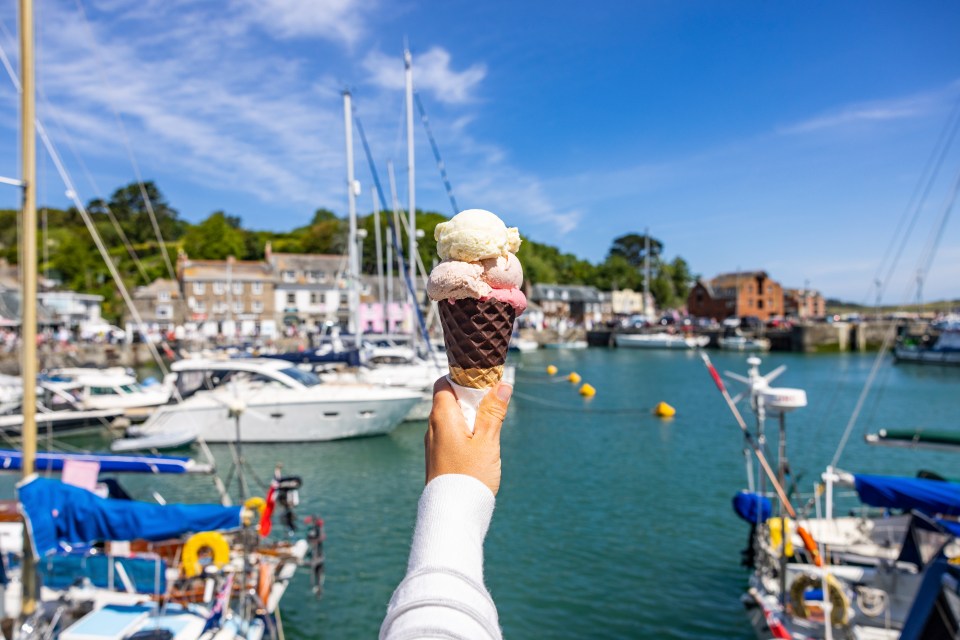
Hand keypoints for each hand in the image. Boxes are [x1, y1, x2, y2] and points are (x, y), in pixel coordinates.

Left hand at [425, 377, 512, 495]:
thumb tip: (501, 385)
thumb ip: (493, 411)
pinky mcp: (438, 459)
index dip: (461, 378)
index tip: (482, 380)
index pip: (444, 384)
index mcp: (442, 417)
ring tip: (490, 425)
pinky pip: (450, 436)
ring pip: (450, 419)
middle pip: (448, 400)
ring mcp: (434, 445)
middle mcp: (433, 428)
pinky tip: (480, 445)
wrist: (453, 514)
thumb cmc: (470, 476)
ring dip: (469, 417)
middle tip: (493, 403)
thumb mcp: (488, 441)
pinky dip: (464, 432)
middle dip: (470, 398)